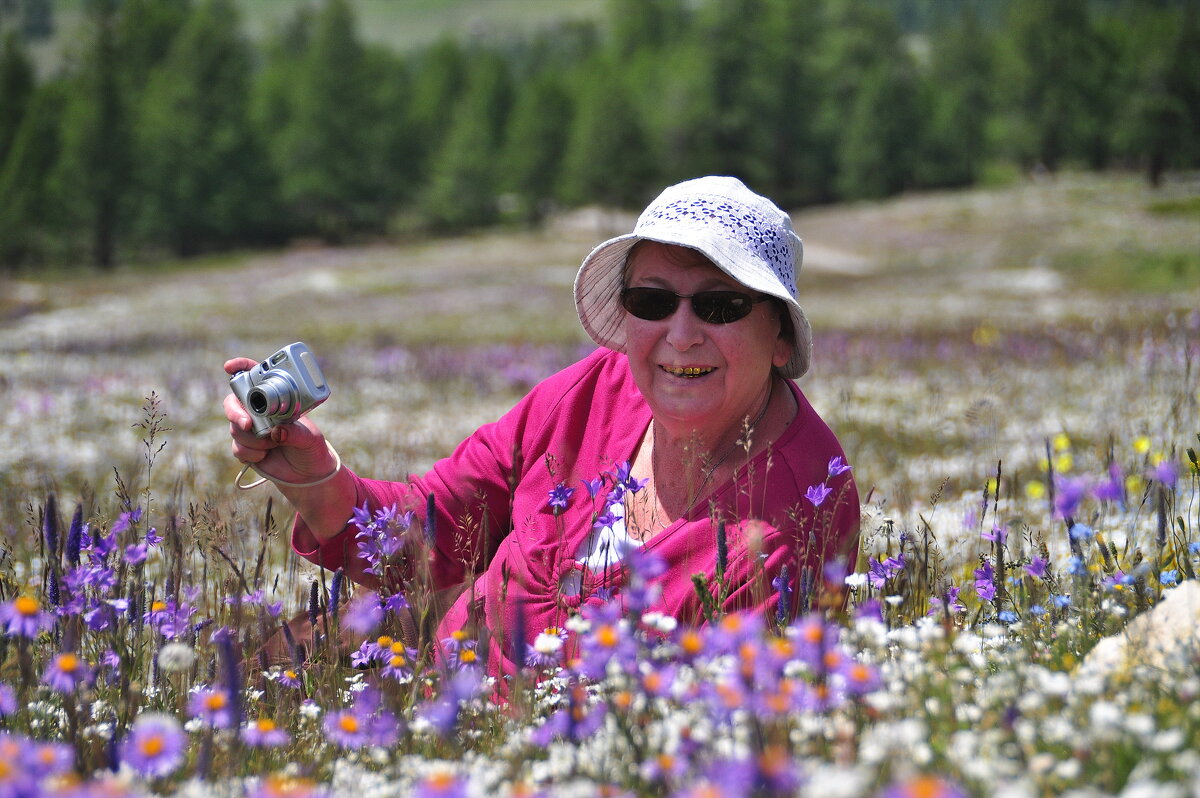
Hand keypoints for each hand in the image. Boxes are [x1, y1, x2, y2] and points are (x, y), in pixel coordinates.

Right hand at [223, 357, 335, 483]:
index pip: (255, 377)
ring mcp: (250, 429)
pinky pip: (237, 447)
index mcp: (277, 400)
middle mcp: (260, 411)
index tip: (229, 367)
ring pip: (235, 428)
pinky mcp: (245, 448)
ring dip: (254, 440)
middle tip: (248, 424)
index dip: (240, 367)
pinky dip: (251, 454)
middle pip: (233, 403)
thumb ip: (294, 434)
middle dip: (236, 413)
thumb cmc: (312, 449)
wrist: (308, 474)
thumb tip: (277, 432)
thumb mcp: (310, 438)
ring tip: (274, 445)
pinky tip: (265, 456)